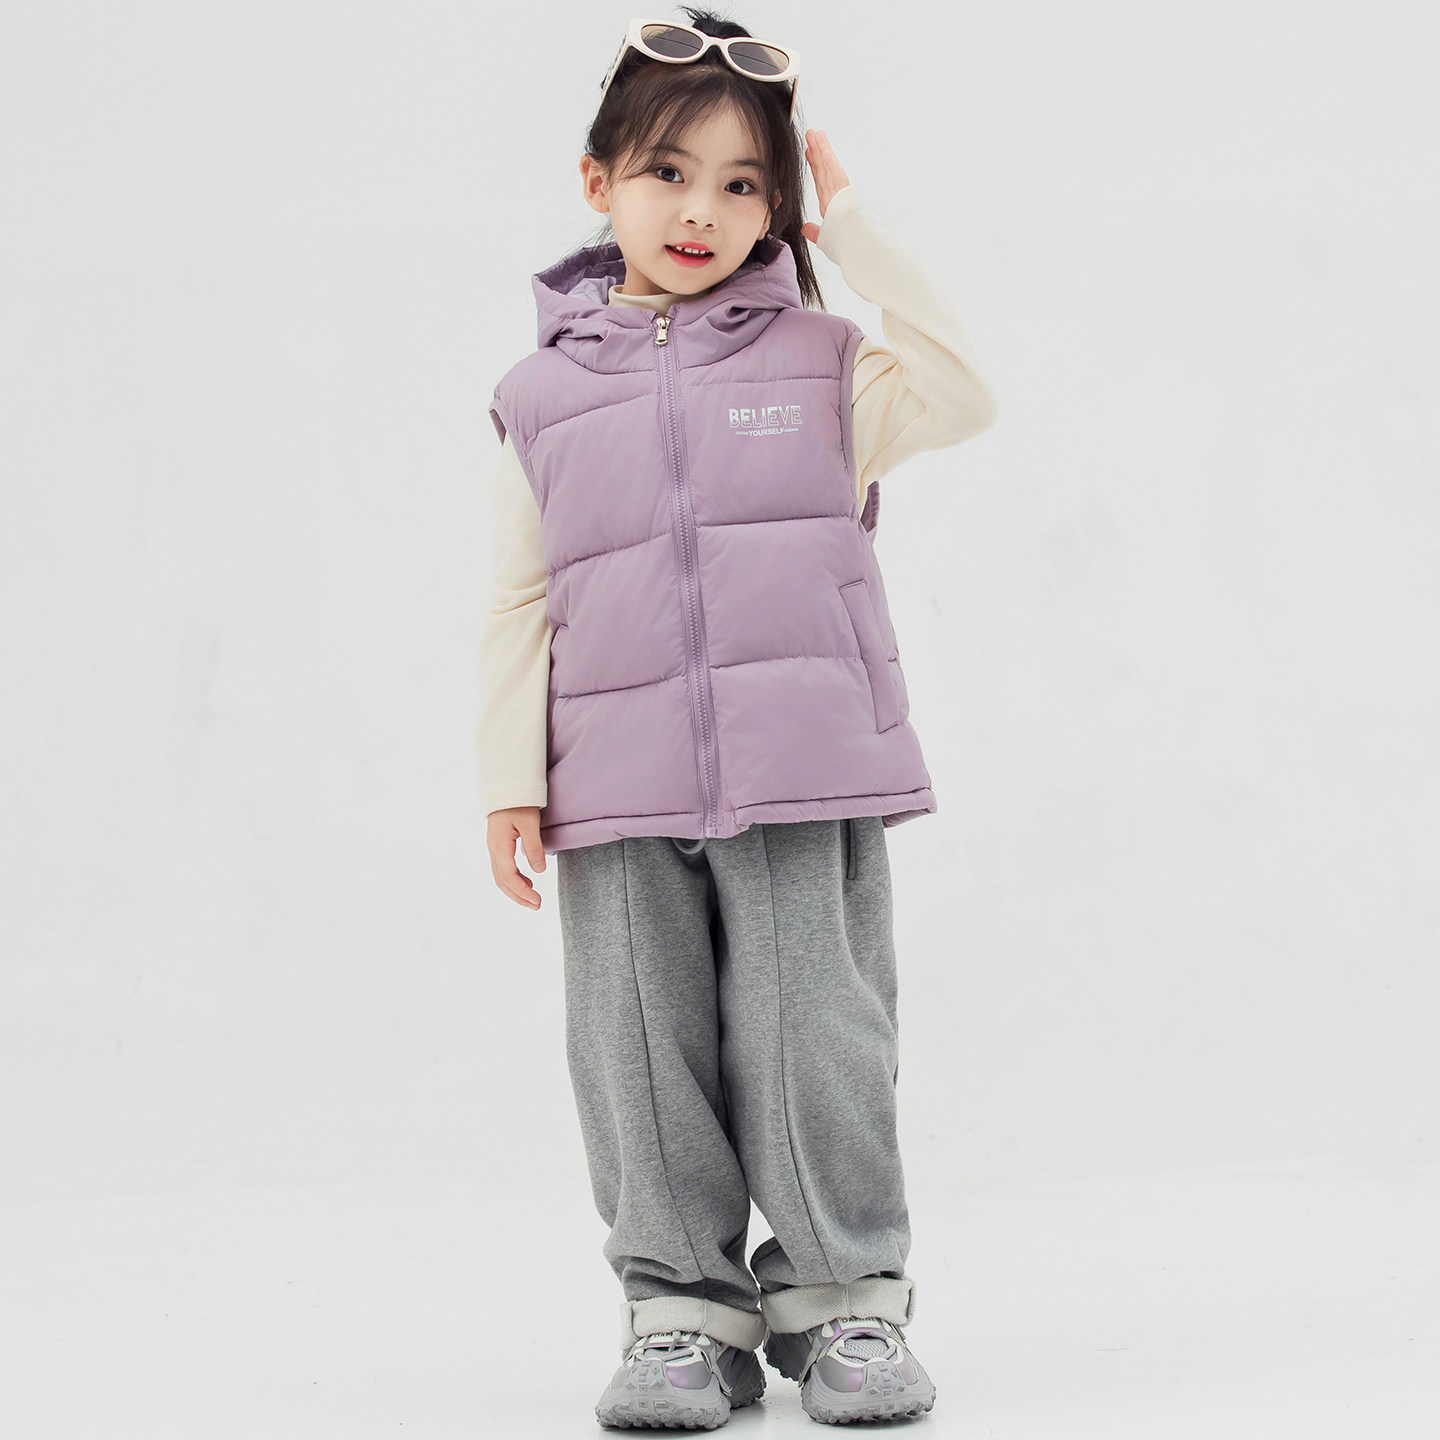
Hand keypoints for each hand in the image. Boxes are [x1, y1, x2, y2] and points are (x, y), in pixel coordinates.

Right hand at [488, 806, 545, 909]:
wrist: (507, 786)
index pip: (509, 876)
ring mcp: (494, 848)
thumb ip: (534, 847)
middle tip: (537, 905)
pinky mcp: (499, 845)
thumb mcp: (530, 823)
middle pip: (502, 881)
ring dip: (516, 890)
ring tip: (533, 898)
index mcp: (499, 846)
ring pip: (501, 877)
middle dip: (518, 896)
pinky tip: (528, 881)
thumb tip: (539, 870)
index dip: (522, 891)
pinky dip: (515, 879)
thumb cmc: (519, 802)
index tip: (537, 900)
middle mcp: (493, 849)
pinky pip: (503, 868)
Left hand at [800, 129, 850, 243]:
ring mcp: (840, 193)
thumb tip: (805, 228)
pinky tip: (823, 148)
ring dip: (822, 149)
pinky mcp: (845, 193)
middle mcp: (834, 197)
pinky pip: (835, 174)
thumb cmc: (846, 246)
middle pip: (823, 169)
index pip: (820, 181)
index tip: (809, 153)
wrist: (857, 249)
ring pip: (828, 167)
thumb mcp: (825, 239)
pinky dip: (829, 161)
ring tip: (815, 133)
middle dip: (816, 151)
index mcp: (830, 206)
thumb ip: (815, 232)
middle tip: (811, 134)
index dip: (814, 166)